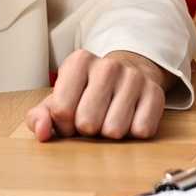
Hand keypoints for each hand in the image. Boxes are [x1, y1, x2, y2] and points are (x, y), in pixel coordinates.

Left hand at [26, 49, 168, 140]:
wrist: (128, 73)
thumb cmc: (87, 92)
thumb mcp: (59, 99)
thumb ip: (40, 117)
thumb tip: (41, 131)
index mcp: (79, 61)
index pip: (61, 110)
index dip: (64, 125)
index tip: (71, 118)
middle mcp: (108, 65)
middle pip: (87, 123)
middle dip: (87, 130)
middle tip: (92, 118)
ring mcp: (134, 78)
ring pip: (114, 131)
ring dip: (109, 134)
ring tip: (109, 118)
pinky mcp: (155, 93)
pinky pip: (140, 131)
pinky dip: (132, 133)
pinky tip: (129, 118)